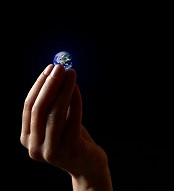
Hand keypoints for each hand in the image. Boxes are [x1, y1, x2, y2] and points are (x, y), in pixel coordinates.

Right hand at [20, 64, 111, 189]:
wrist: (88, 165)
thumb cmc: (72, 139)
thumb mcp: (57, 123)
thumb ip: (53, 106)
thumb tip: (56, 75)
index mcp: (27, 138)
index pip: (29, 107)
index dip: (39, 85)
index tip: (49, 68)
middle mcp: (35, 146)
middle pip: (39, 109)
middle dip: (50, 85)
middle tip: (60, 67)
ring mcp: (52, 150)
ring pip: (55, 114)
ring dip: (63, 90)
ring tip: (71, 73)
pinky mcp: (70, 150)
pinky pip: (73, 120)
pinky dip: (74, 101)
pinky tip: (76, 88)